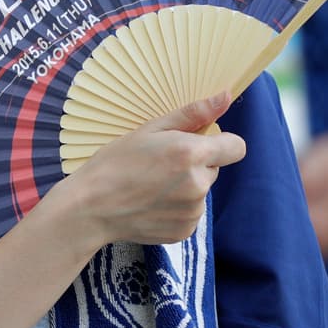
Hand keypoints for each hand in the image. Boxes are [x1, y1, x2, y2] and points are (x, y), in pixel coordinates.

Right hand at [66, 93, 245, 246]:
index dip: (220, 143)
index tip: (198, 143)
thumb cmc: (114, 163)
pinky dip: (175, 208)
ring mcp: (193, 211)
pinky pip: (190, 213)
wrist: (91, 206)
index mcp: (192, 153)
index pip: (236, 146)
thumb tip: (225, 96)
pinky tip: (150, 204)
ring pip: (200, 191)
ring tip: (150, 186)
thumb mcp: (148, 130)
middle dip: (194, 164)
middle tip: (158, 165)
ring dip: (184, 187)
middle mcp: (199, 184)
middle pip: (213, 168)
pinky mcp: (185, 231)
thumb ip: (191, 114)